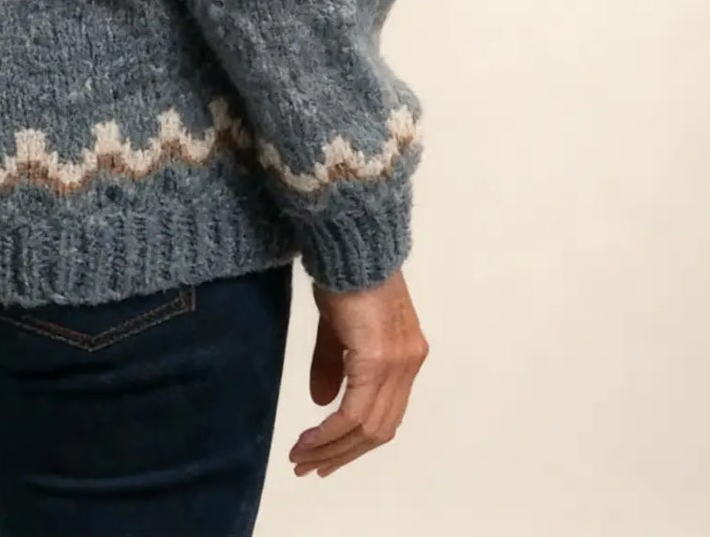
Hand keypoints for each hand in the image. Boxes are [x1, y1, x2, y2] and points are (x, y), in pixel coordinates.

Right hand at [288, 267, 427, 477]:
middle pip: (379, 429)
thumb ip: (333, 365)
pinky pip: (354, 413)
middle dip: (341, 454)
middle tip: (308, 466)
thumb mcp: (338, 326)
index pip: (386, 414)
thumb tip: (322, 404)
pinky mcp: (378, 361)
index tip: (325, 456)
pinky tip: (308, 439)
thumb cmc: (344, 273)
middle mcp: (409, 365)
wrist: (351, 242)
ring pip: (367, 427)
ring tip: (300, 457)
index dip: (356, 441)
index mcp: (406, 356)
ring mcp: (398, 364)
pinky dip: (329, 433)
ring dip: (331, 448)